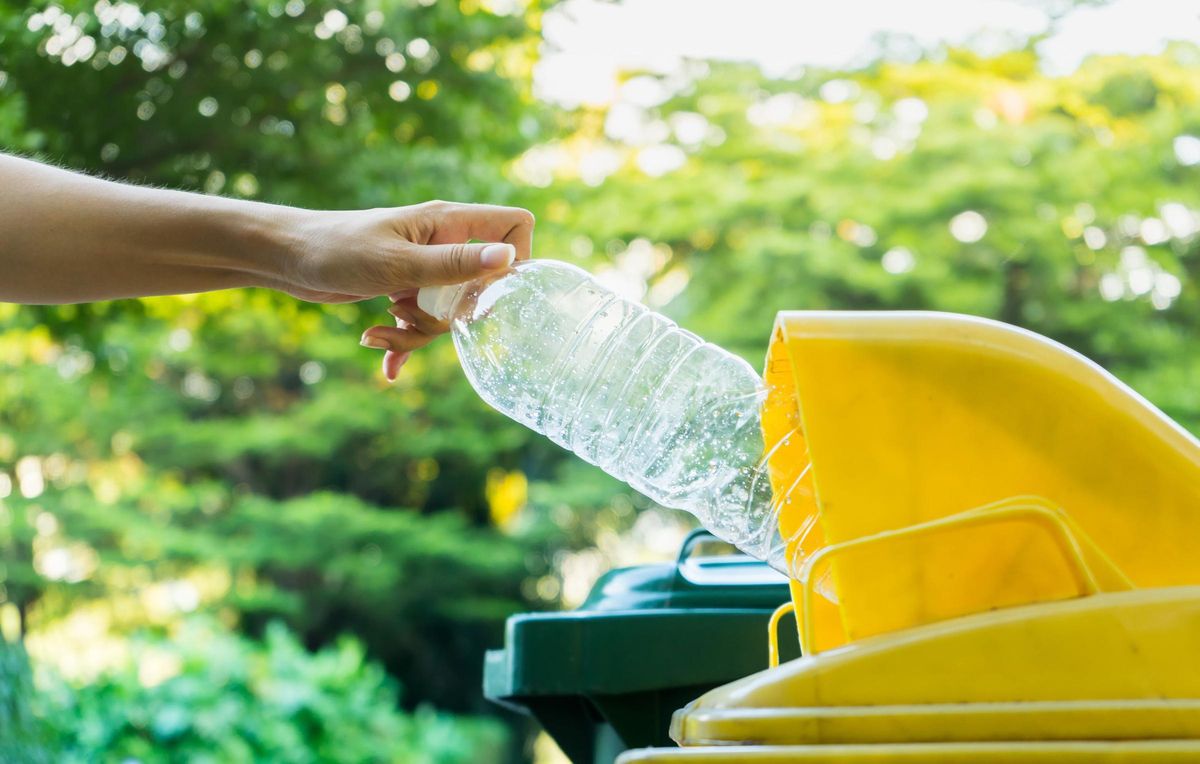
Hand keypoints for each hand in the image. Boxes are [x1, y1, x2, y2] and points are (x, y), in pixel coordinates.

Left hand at [273, 200, 533, 380]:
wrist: (284, 258)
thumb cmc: (337, 249)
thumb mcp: (399, 264)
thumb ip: (455, 265)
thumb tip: (509, 259)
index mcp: (449, 222)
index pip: (514, 227)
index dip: (517, 260)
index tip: (491, 292)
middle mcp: (443, 243)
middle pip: (480, 287)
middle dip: (449, 316)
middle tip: (408, 314)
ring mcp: (424, 268)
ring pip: (448, 312)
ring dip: (417, 332)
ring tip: (376, 332)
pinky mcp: (403, 288)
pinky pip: (422, 322)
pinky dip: (405, 342)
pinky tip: (387, 365)